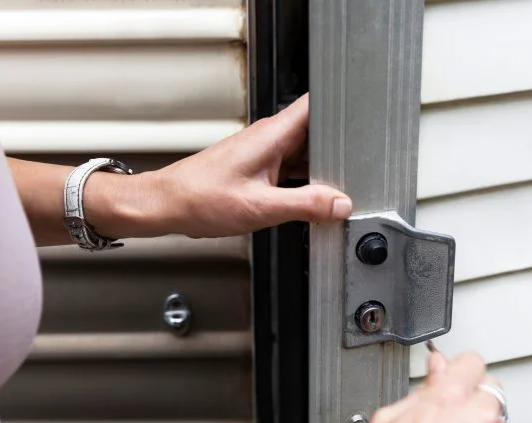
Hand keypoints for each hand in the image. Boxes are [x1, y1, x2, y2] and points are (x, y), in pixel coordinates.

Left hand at [136, 94, 351, 237]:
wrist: (168, 205)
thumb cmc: (200, 198)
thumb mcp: (261, 207)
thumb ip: (305, 205)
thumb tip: (339, 204)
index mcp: (272, 135)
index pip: (316, 105)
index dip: (342, 107)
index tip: (362, 120)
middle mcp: (268, 138)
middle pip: (316, 133)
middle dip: (336, 150)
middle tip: (351, 172)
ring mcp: (263, 152)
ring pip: (304, 152)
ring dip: (319, 169)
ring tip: (330, 189)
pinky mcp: (257, 167)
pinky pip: (291, 168)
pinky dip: (303, 181)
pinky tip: (306, 200)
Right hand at [337, 352, 509, 422]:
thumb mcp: (389, 419)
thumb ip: (422, 388)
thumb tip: (437, 368)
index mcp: (450, 399)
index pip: (472, 361)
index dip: (457, 367)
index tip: (450, 373)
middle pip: (491, 388)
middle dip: (470, 395)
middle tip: (445, 410)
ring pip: (496, 421)